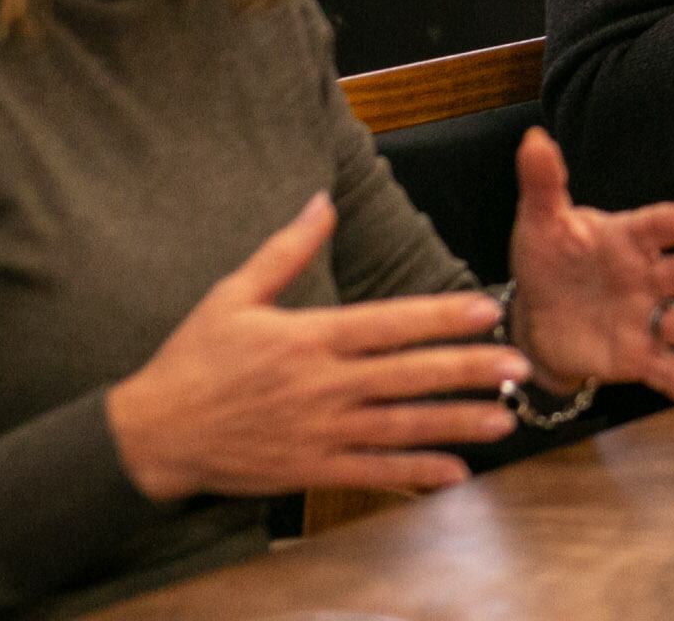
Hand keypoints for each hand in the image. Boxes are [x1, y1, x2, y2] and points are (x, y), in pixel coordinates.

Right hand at [106, 194, 529, 501]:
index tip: (487, 311)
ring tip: (503, 419)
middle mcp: (322, 386)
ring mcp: (319, 432)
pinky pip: (372, 473)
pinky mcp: (310, 470)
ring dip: (455, 423)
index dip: (442, 317)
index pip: (390, 324)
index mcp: (310, 338)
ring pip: (401, 428)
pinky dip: (414, 474)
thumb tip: (321, 199)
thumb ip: (286, 249)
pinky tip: (454, 474)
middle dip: (469, 370)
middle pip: (408, 376)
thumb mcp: (233, 294)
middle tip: (521, 367)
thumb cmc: (193, 359)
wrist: (152, 435)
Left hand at [503, 127, 673, 409]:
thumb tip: (533, 139)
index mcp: (627, 239)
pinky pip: (668, 372)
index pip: (654, 226)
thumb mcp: (540, 221)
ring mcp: (646, 319)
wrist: (535, 315)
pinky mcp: (638, 357)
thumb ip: (543, 183)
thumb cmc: (549, 258)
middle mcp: (646, 277)